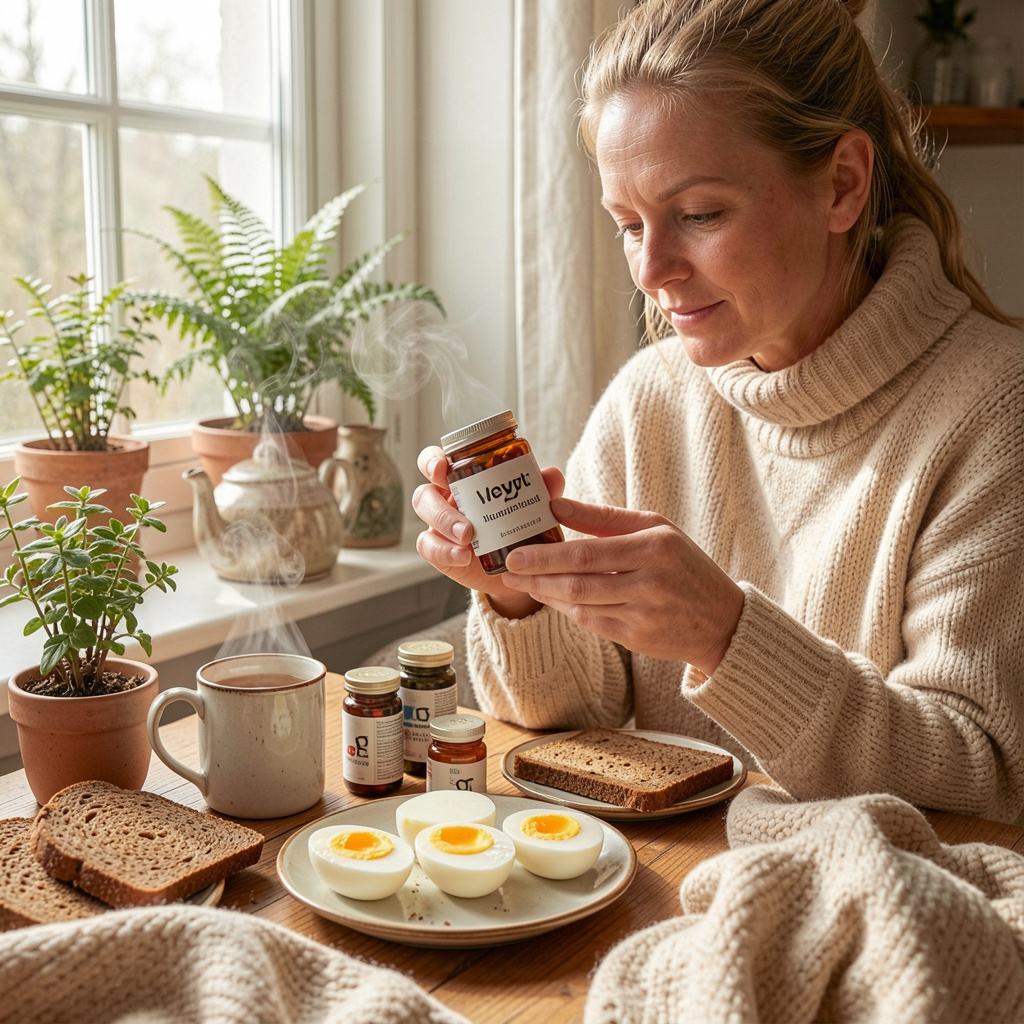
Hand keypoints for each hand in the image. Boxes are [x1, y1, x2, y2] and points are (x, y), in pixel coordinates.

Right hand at [411, 445, 565, 617]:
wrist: (516, 565)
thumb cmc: (518, 523)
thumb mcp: (532, 504)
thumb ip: (541, 488)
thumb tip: (551, 474)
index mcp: (462, 480)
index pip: (436, 462)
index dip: (433, 461)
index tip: (443, 466)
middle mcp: (446, 499)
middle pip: (425, 492)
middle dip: (435, 495)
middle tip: (458, 506)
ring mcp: (439, 526)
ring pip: (426, 517)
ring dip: (444, 523)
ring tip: (468, 535)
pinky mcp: (439, 551)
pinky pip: (429, 548)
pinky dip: (445, 551)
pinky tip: (464, 555)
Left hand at [500, 497, 743, 675]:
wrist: (723, 620)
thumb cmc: (684, 565)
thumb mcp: (656, 529)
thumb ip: (604, 518)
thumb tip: (556, 506)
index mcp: (655, 548)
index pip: (588, 552)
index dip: (548, 554)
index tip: (517, 551)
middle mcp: (650, 583)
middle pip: (579, 581)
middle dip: (537, 575)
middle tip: (508, 568)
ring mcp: (644, 615)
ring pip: (581, 605)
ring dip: (547, 594)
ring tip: (523, 581)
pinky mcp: (637, 639)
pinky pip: (591, 623)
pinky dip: (567, 610)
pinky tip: (551, 597)